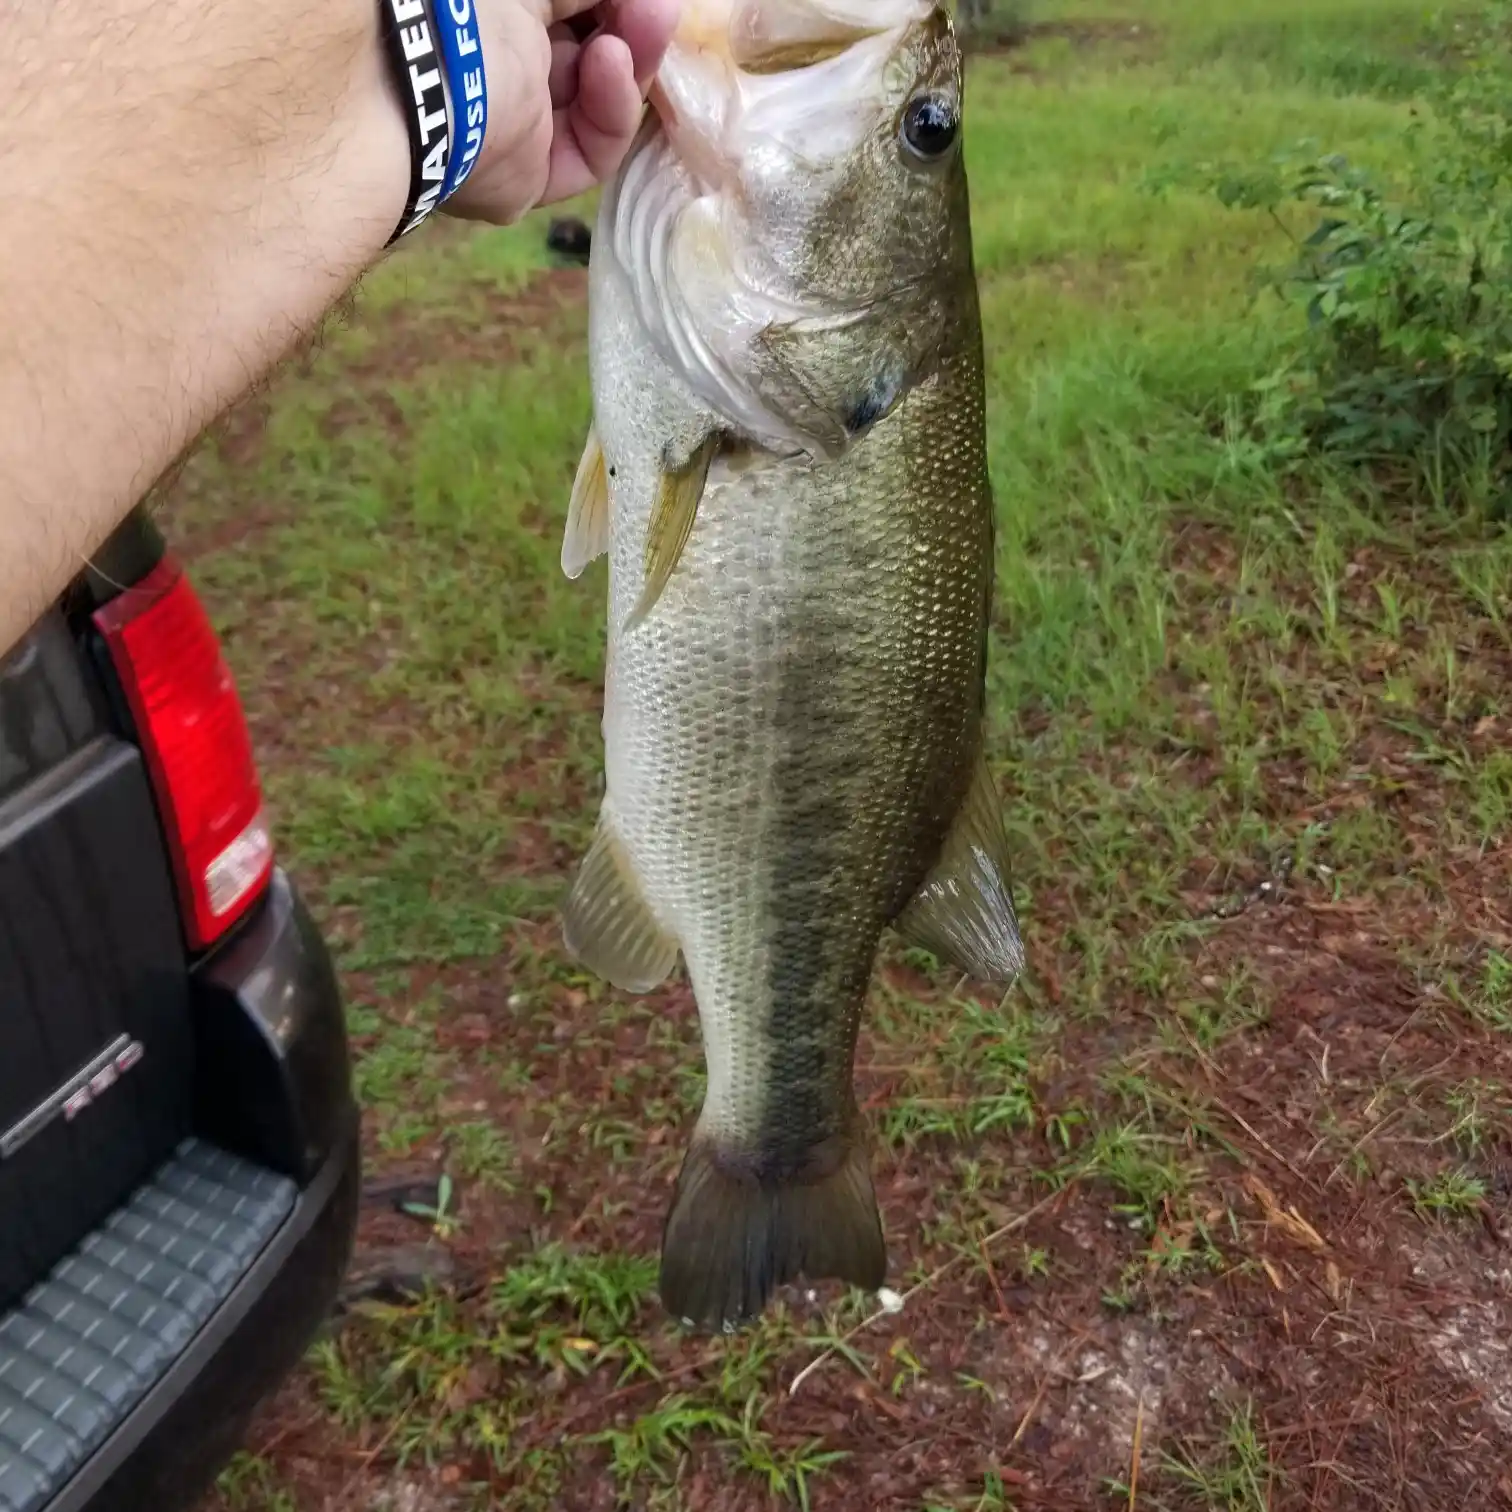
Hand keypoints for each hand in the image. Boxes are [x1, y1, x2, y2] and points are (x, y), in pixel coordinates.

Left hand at [448, 0, 680, 225]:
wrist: (425, 66)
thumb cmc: (472, 4)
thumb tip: (648, 2)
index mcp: (493, 19)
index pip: (571, 16)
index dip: (614, 8)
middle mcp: (500, 69)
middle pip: (589, 56)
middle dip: (632, 30)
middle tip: (662, 10)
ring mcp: (515, 127)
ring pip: (596, 104)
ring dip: (629, 64)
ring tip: (648, 26)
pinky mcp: (530, 179)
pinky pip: (590, 153)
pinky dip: (613, 110)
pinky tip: (615, 66)